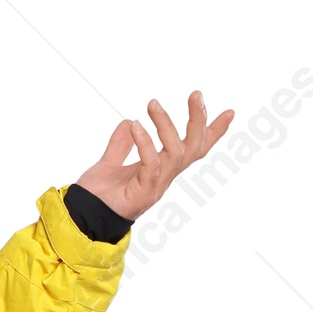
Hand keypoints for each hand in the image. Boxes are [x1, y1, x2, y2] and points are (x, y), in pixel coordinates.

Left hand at [75, 93, 234, 222]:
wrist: (82, 216)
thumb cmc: (97, 196)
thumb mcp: (110, 163)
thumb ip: (120, 145)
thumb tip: (128, 121)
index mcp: (161, 169)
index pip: (193, 149)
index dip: (212, 132)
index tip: (230, 112)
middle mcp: (164, 177)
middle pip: (194, 148)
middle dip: (199, 121)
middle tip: (195, 94)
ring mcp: (156, 186)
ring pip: (176, 153)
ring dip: (166, 125)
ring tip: (152, 104)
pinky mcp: (143, 193)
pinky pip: (152, 164)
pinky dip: (145, 143)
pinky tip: (135, 126)